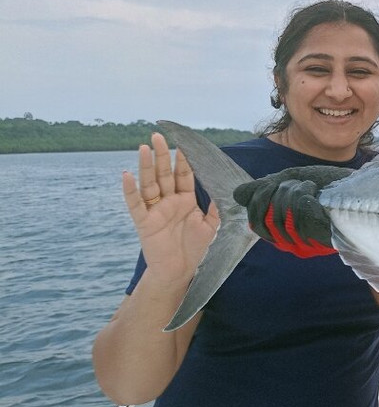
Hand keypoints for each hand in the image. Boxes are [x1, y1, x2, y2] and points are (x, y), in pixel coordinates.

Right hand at [121, 133, 218, 288]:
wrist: (180, 271)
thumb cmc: (195, 248)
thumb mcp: (211, 225)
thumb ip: (216, 207)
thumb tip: (224, 189)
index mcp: (185, 200)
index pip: (183, 175)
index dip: (183, 160)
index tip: (183, 144)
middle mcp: (168, 201)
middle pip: (164, 174)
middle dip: (162, 155)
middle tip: (157, 136)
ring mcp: (155, 210)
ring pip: (148, 183)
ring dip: (145, 166)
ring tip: (144, 147)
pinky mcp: (144, 222)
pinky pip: (135, 204)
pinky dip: (130, 190)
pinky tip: (126, 175)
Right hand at [232, 166, 350, 256]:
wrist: (363, 183)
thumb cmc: (332, 184)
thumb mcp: (292, 180)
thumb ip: (265, 189)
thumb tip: (237, 195)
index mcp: (285, 232)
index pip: (256, 224)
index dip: (258, 200)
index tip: (274, 183)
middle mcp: (295, 242)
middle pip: (267, 218)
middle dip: (277, 192)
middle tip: (296, 184)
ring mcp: (310, 242)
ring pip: (283, 214)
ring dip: (294, 190)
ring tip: (309, 187)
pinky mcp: (324, 236)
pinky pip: (300, 213)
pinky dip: (304, 194)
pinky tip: (317, 192)